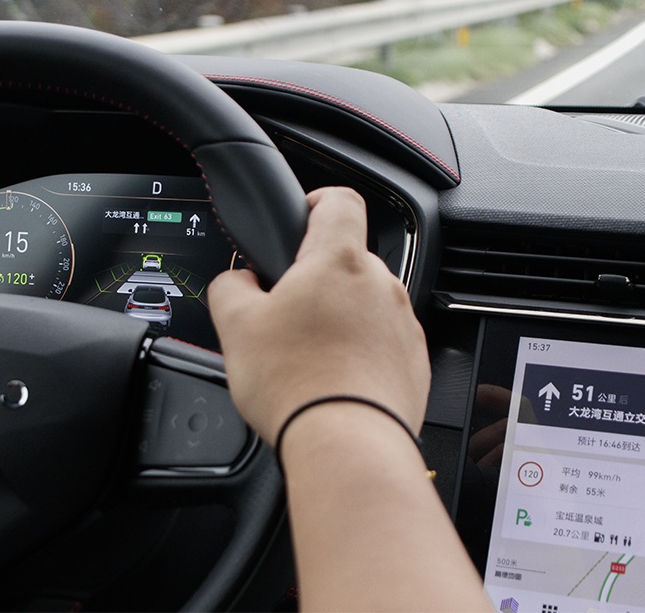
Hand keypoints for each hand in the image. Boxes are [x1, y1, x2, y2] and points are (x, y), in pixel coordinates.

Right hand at [208, 187, 430, 445]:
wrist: (348, 445)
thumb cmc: (297, 385)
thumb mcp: (235, 327)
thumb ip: (231, 287)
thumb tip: (237, 281)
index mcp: (338, 261)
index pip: (339, 200)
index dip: (318, 200)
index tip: (303, 217)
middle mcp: (380, 284)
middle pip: (349, 260)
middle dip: (319, 278)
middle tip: (287, 313)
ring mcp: (403, 323)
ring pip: (367, 303)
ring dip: (341, 318)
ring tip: (309, 355)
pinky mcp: (414, 360)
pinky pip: (384, 341)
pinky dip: (361, 351)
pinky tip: (334, 379)